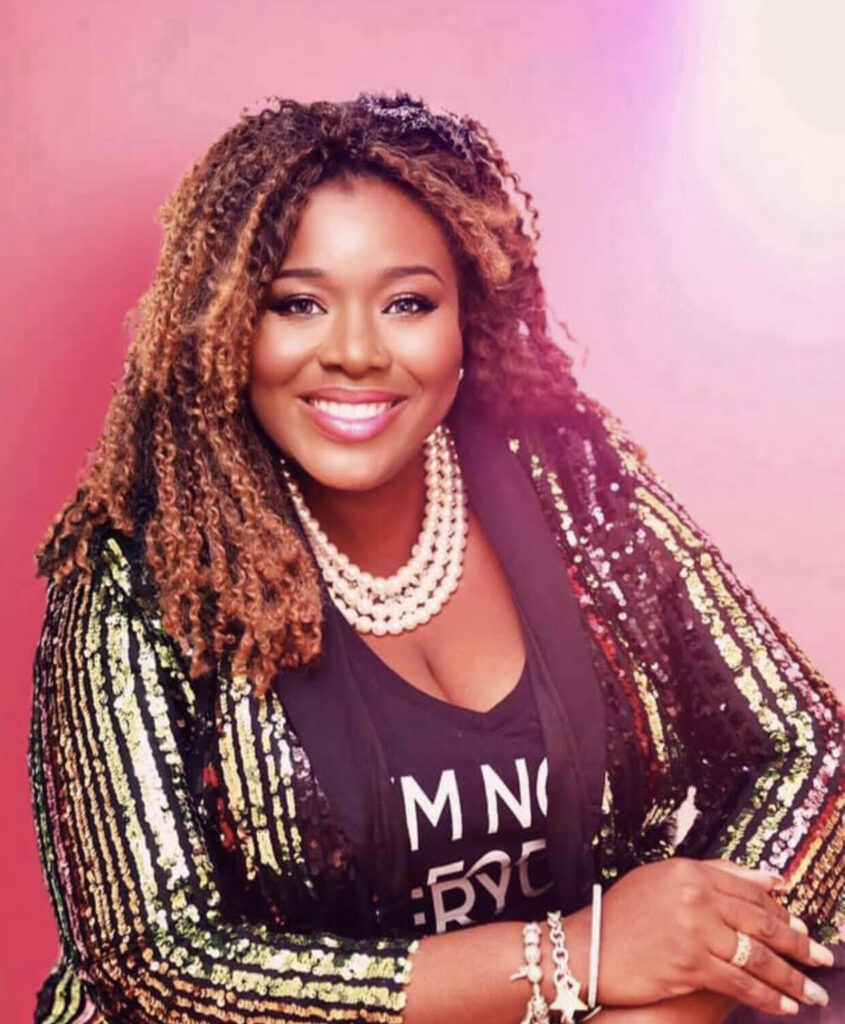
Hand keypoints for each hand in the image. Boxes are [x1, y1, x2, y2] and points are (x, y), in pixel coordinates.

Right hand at [596, 857, 832, 1015]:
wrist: (589, 950)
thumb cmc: (622, 916)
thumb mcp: (662, 882)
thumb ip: (713, 875)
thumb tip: (769, 879)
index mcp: (689, 870)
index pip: (748, 890)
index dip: (780, 911)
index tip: (802, 926)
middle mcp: (695, 895)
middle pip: (760, 920)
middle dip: (797, 943)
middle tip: (822, 958)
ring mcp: (695, 929)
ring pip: (757, 954)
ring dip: (791, 977)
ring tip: (813, 991)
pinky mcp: (692, 963)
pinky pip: (742, 982)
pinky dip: (767, 996)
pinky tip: (785, 1006)